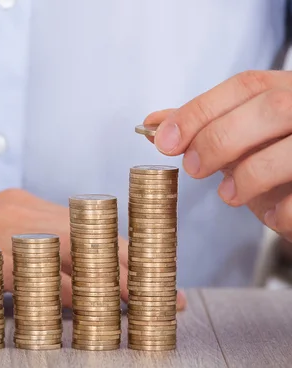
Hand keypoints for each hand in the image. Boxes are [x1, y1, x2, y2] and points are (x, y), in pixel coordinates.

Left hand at [145, 70, 291, 241]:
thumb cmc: (281, 160)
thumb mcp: (244, 139)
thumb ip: (205, 128)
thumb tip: (154, 124)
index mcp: (289, 89)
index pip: (245, 86)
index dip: (200, 110)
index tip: (164, 140)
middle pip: (270, 108)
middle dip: (220, 139)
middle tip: (193, 168)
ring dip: (249, 175)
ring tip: (230, 195)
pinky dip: (283, 210)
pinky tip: (272, 215)